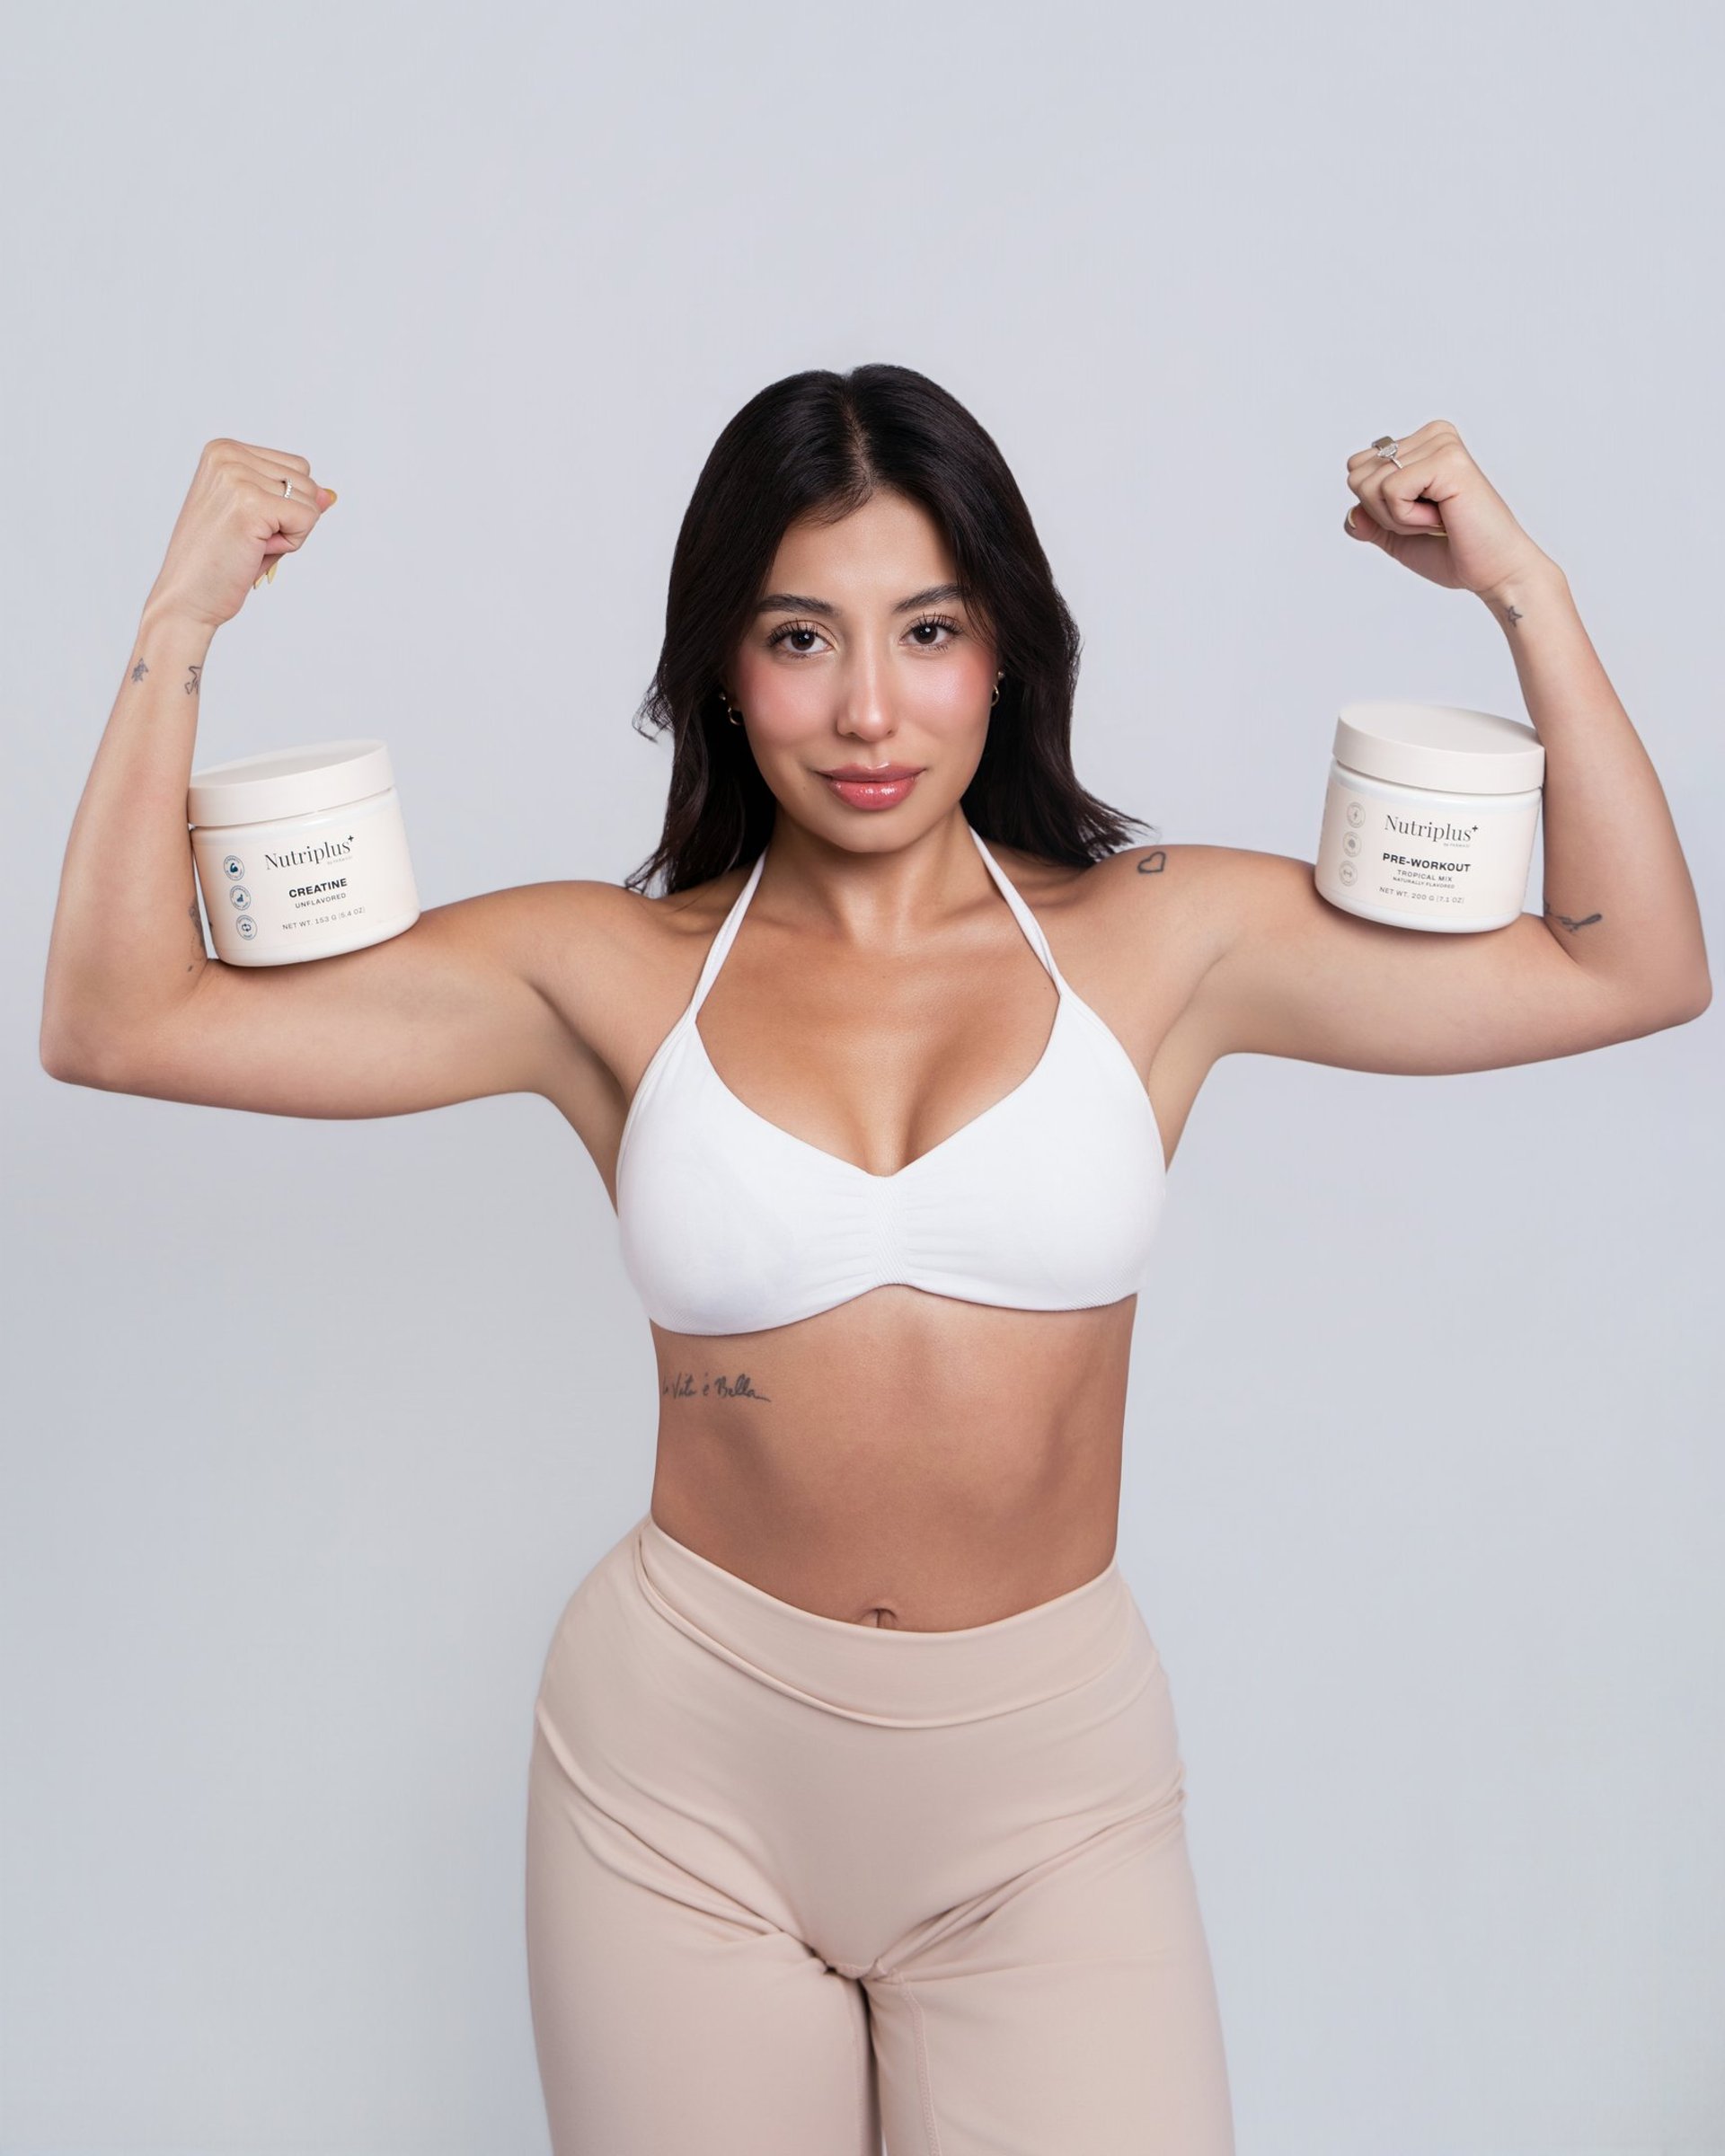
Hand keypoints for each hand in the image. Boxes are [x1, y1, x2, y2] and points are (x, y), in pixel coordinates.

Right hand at [143, 438, 337, 632]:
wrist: (187, 598)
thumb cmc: (218, 563)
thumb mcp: (260, 520)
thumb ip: (293, 500)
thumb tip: (330, 494)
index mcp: (224, 450)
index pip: (296, 467)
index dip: (284, 505)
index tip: (246, 524)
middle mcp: (227, 455)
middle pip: (306, 480)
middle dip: (290, 518)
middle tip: (248, 539)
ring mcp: (237, 476)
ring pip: (310, 500)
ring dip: (290, 532)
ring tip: (249, 544)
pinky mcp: (250, 504)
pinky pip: (308, 518)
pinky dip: (292, 544)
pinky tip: (255, 550)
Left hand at [1342, 419, 1555, 601]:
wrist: (1492, 571)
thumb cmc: (1453, 552)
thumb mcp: (1396, 536)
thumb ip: (1368, 521)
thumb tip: (1351, 514)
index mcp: (1421, 444)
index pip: (1357, 468)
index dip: (1375, 507)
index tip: (1417, 516)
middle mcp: (1432, 435)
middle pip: (1357, 475)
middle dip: (1382, 512)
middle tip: (1428, 520)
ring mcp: (1441, 443)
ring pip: (1370, 484)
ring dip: (1397, 517)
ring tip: (1437, 518)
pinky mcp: (1447, 460)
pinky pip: (1390, 491)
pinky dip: (1407, 518)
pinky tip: (1441, 518)